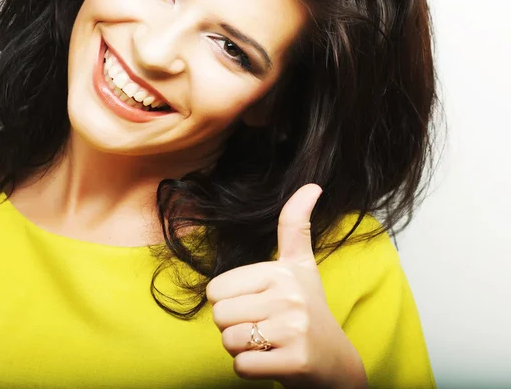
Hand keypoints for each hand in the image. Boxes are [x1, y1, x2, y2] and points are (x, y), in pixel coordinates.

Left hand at [206, 184, 366, 388]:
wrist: (336, 362)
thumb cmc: (309, 309)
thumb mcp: (301, 264)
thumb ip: (296, 224)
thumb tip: (313, 184)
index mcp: (281, 270)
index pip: (216, 289)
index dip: (230, 301)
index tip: (257, 303)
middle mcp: (289, 295)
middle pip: (220, 315)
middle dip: (234, 327)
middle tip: (263, 327)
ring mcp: (293, 328)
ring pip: (229, 341)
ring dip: (242, 349)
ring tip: (268, 343)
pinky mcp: (295, 360)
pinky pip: (241, 366)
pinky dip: (249, 369)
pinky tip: (273, 360)